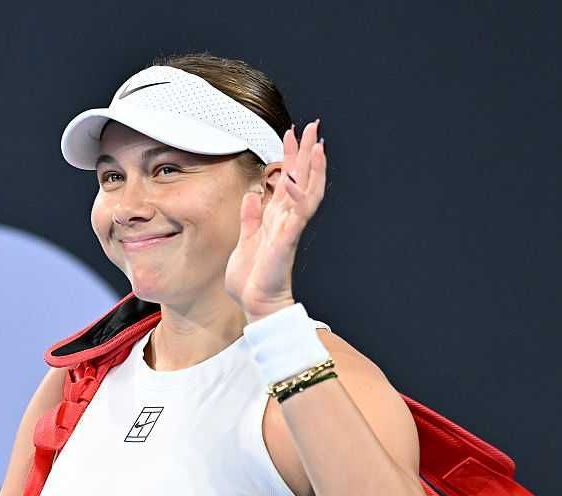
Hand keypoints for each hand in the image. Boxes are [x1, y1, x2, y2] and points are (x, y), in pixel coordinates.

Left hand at [224, 119, 326, 323]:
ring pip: (307, 192)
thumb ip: (250, 218)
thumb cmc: (252, 279)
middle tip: (312, 126)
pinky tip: (294, 178)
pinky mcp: (286, 241)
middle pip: (302, 179)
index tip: (291, 134)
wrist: (256, 304)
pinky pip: (296, 215)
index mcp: (275, 219)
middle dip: (306, 152)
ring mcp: (289, 229)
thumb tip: (252, 196)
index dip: (290, 157)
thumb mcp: (244, 240)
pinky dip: (297, 196)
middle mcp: (286, 220)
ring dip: (312, 168)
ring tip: (317, 145)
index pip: (287, 181)